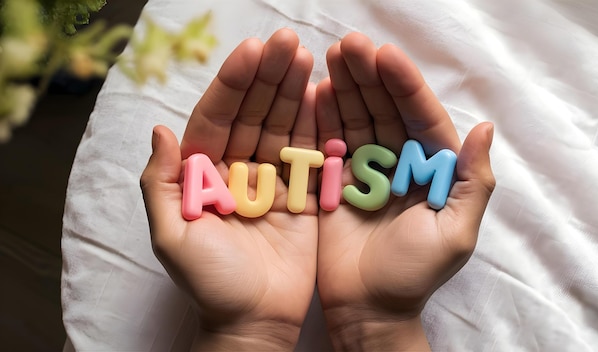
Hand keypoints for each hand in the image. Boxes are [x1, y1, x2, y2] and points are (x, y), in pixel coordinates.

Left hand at [140, 28, 318, 350]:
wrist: (255, 322)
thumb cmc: (210, 283)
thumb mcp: (173, 236)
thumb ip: (162, 183)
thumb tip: (159, 130)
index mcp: (202, 174)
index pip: (217, 117)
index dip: (233, 84)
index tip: (251, 52)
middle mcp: (236, 170)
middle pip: (252, 114)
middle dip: (268, 77)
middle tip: (287, 41)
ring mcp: (271, 181)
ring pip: (281, 127)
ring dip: (292, 92)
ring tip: (306, 56)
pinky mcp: (302, 196)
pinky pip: (308, 155)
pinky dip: (315, 125)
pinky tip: (322, 94)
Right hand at [315, 33, 494, 350]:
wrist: (367, 308)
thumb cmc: (414, 275)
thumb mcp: (454, 234)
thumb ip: (473, 183)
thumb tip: (484, 128)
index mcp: (432, 169)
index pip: (420, 117)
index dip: (404, 85)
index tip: (385, 55)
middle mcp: (399, 162)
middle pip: (385, 110)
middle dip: (369, 76)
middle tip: (349, 44)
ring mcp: (365, 169)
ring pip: (356, 119)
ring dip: (345, 87)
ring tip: (330, 57)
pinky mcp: (336, 180)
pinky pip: (329, 142)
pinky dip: (322, 117)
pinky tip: (315, 90)